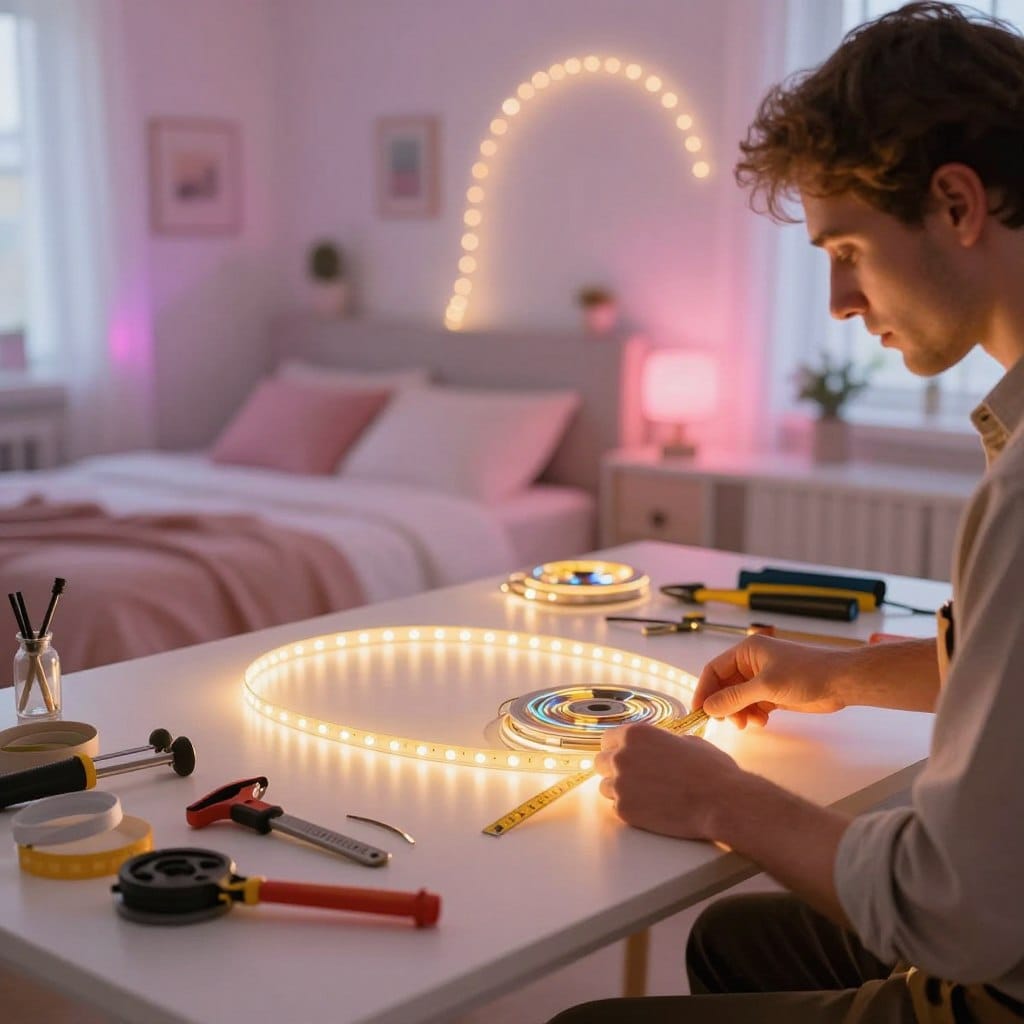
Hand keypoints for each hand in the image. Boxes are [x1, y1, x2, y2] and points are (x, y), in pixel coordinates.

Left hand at [594, 723, 742, 839]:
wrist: (720, 801)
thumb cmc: (709, 769)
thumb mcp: (686, 741)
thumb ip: (661, 741)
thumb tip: (657, 746)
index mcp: (635, 734)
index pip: (608, 738)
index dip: (617, 747)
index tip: (624, 755)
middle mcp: (622, 756)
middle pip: (601, 762)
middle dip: (614, 768)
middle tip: (634, 777)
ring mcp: (620, 784)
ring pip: (605, 786)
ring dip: (620, 789)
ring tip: (645, 795)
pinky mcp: (624, 810)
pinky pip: (616, 807)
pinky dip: (629, 808)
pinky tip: (650, 808)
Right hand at [694, 636, 847, 729]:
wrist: (842, 681)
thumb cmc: (805, 674)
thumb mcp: (766, 686)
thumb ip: (735, 698)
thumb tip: (708, 707)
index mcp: (747, 651)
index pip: (714, 669)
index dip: (704, 690)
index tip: (699, 711)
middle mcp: (751, 663)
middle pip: (725, 686)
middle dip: (724, 704)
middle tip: (729, 722)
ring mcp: (762, 678)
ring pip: (738, 698)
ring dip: (739, 712)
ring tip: (749, 723)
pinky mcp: (773, 693)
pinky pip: (752, 705)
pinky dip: (752, 715)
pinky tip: (762, 721)